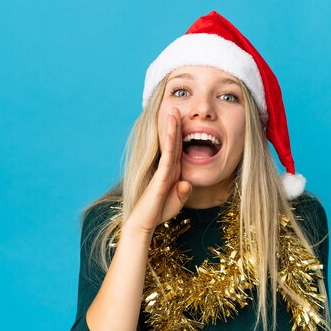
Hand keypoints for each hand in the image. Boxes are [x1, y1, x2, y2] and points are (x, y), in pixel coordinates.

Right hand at [125, 107, 191, 233]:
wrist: (144, 223)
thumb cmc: (159, 212)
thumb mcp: (177, 201)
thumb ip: (183, 191)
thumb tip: (186, 182)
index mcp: (172, 171)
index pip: (179, 149)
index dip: (181, 134)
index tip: (185, 120)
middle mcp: (167, 168)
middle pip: (174, 142)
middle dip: (175, 125)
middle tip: (177, 107)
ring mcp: (163, 170)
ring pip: (170, 145)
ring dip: (172, 128)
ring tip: (173, 112)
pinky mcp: (161, 177)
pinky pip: (168, 157)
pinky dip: (170, 144)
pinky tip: (172, 132)